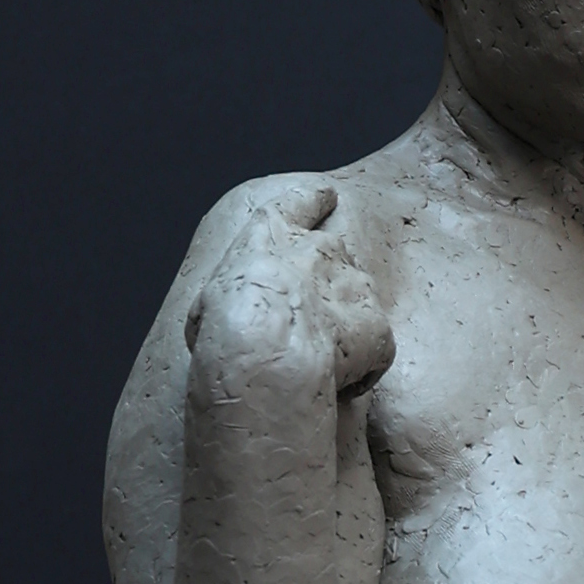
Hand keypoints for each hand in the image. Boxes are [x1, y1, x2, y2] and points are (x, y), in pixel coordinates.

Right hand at [184, 177, 394, 405]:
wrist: (263, 354)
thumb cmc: (221, 330)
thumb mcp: (205, 304)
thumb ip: (228, 300)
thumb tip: (227, 321)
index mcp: (271, 235)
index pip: (300, 202)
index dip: (313, 200)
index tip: (326, 197)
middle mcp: (320, 250)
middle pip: (335, 250)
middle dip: (329, 274)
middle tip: (312, 311)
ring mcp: (353, 286)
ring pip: (358, 298)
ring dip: (345, 321)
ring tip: (321, 358)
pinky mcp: (378, 328)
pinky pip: (376, 349)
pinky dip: (363, 367)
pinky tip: (342, 386)